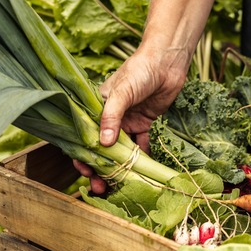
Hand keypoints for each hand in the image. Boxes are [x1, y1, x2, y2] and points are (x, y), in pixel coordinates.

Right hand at [76, 44, 191, 193]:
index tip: (86, 172)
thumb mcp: (122, 92)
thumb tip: (103, 144)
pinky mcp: (144, 124)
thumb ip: (112, 116)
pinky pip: (141, 145)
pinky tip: (143, 172)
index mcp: (96, 107)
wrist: (167, 62)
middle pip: (102, 148)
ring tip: (119, 186)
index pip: (84, 136)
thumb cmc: (139, 70)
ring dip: (120, 168)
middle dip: (101, 169)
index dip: (83, 156)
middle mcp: (110, 117)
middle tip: (101, 188)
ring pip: (121, 150)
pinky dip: (142, 158)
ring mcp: (127, 121)